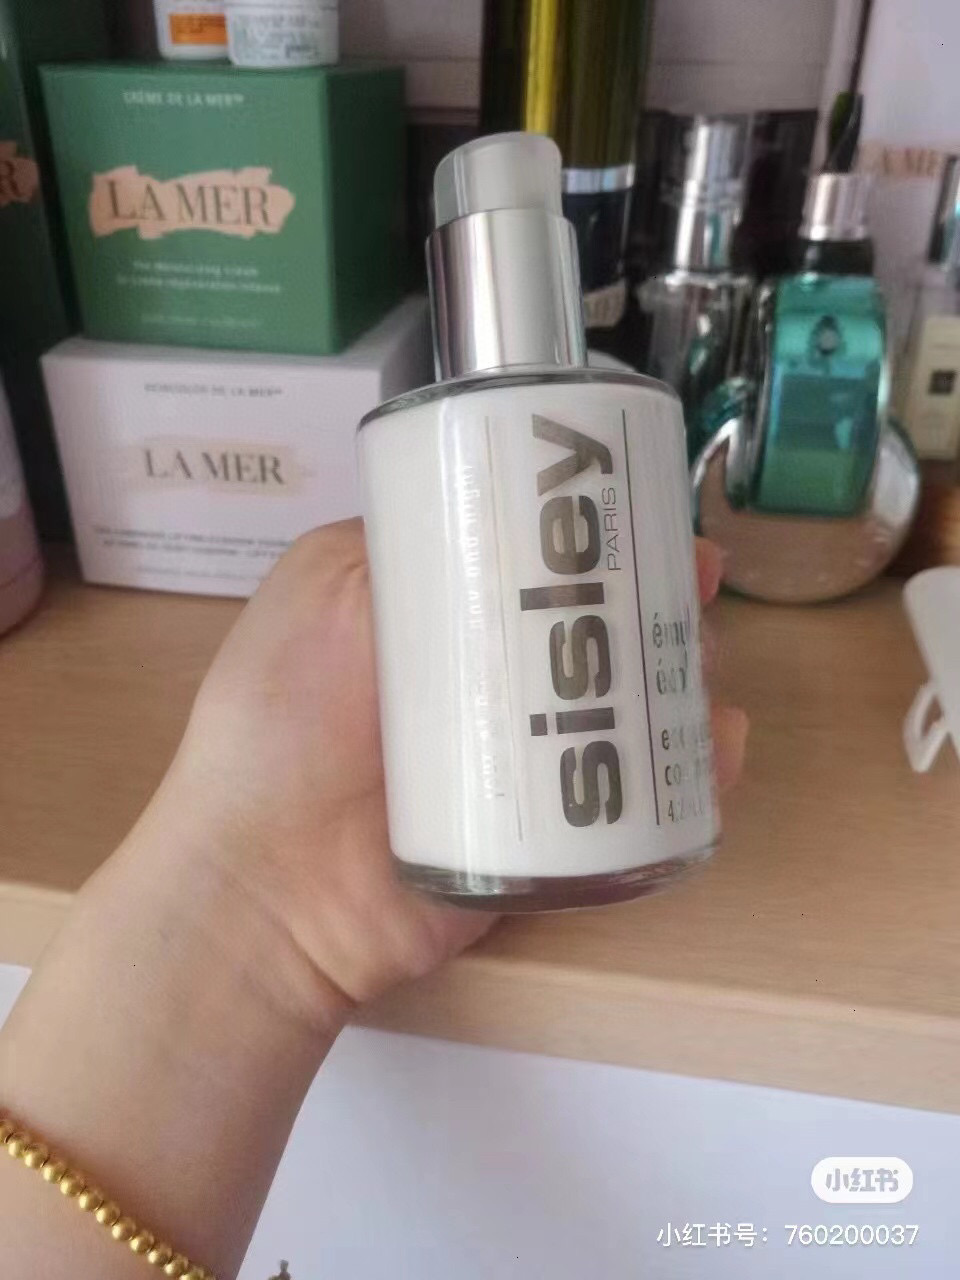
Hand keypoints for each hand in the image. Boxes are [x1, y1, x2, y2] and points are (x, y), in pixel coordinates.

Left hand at [156, 520, 746, 1030]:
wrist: (266, 882)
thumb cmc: (281, 719)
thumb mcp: (323, 585)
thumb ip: (392, 536)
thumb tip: (487, 496)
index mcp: (447, 628)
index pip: (545, 573)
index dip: (605, 542)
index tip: (652, 517)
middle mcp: (495, 694)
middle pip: (604, 638)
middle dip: (662, 606)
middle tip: (696, 589)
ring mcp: (528, 772)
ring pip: (635, 716)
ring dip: (686, 680)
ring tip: (703, 662)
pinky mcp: (553, 846)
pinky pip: (641, 810)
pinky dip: (692, 778)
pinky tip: (715, 745)